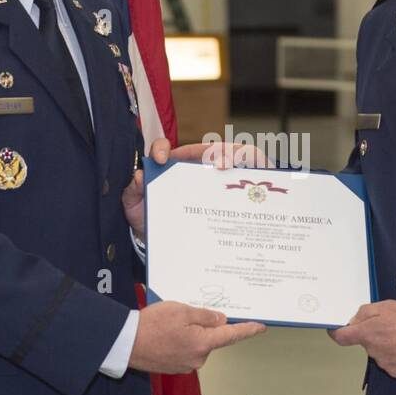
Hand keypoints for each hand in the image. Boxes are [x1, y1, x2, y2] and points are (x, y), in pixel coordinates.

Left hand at [121, 137, 268, 240]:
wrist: (163, 247)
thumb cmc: (152, 222)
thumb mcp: (136, 209)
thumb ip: (133, 192)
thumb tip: (140, 176)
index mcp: (172, 167)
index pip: (168, 147)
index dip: (164, 147)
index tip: (161, 160)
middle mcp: (198, 168)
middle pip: (217, 148)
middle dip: (222, 151)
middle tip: (220, 166)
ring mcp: (221, 179)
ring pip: (242, 158)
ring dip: (244, 160)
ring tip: (239, 173)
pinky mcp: (238, 194)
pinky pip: (256, 180)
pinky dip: (262, 176)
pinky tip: (259, 187)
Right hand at [129, 301, 265, 372]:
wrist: (125, 343)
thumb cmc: (153, 324)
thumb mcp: (181, 311)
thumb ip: (205, 316)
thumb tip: (221, 321)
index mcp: (203, 343)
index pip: (232, 335)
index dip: (248, 330)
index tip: (261, 327)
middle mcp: (198, 359)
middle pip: (211, 339)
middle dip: (204, 326)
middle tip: (184, 315)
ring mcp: (186, 366)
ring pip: (197, 344)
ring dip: (191, 334)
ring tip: (168, 325)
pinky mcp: (175, 368)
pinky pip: (186, 351)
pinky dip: (180, 342)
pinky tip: (165, 335)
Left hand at [328, 301, 395, 377]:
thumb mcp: (387, 306)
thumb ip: (365, 312)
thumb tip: (354, 320)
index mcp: (367, 334)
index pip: (341, 337)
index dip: (336, 333)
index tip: (335, 330)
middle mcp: (372, 351)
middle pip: (366, 343)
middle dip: (373, 335)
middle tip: (390, 326)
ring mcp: (384, 363)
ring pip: (380, 352)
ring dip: (387, 345)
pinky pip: (392, 362)